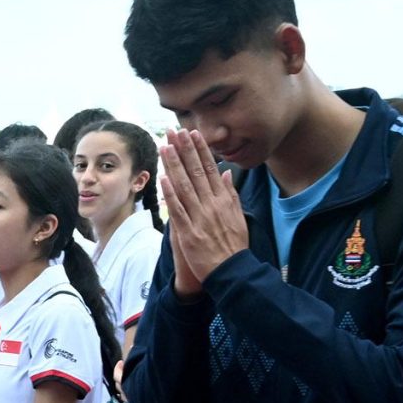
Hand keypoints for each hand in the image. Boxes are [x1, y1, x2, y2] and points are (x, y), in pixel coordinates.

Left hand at [159, 129, 251, 294]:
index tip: (192, 133)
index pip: (209, 169)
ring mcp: (199, 218)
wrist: (232, 271)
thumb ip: (230, 194)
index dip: (200, 150)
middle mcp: (211, 205)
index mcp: (223, 200)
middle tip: (174, 131)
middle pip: (195, 172)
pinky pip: (178, 210)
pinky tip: (164, 178)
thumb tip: (225, 173)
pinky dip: (171, 194)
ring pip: (184, 187)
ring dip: (174, 165)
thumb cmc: (234, 246)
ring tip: (165, 147)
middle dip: (184, 150)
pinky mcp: (189, 233)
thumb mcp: (238, 216)